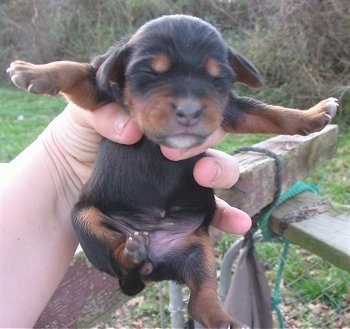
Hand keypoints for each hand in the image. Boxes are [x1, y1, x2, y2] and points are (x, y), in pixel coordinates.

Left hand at [74, 102, 250, 233]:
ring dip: (221, 171)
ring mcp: (181, 177)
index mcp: (160, 120)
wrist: (67, 178)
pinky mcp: (182, 206)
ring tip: (204, 177)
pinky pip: (213, 211)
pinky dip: (229, 217)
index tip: (173, 127)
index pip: (190, 110)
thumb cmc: (77, 140)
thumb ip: (101, 113)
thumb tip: (129, 128)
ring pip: (218, 169)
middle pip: (210, 136)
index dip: (193, 114)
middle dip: (203, 140)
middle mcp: (176, 146)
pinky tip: (239, 223)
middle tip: (175, 152)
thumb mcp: (82, 118)